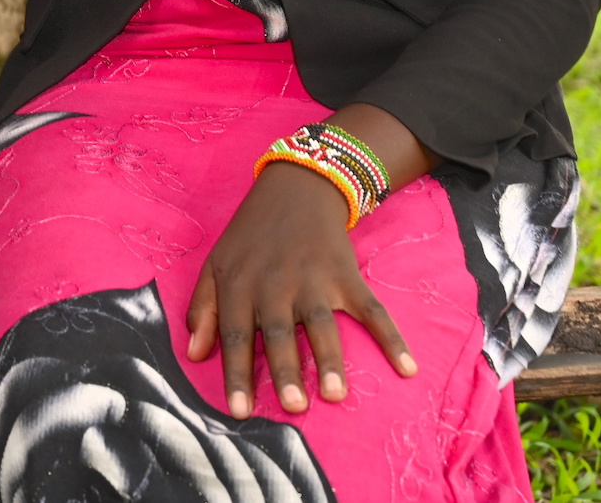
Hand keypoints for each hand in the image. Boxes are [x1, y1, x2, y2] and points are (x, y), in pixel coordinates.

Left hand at [185, 163, 416, 419]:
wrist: (295, 188)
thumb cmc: (250, 236)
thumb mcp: (216, 264)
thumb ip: (203, 308)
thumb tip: (194, 355)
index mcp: (241, 285)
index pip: (236, 335)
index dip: (237, 373)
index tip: (240, 412)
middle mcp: (276, 285)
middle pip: (280, 333)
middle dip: (285, 370)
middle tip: (292, 407)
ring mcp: (314, 280)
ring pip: (322, 324)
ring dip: (329, 359)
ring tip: (334, 394)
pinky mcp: (347, 276)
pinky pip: (372, 310)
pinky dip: (391, 338)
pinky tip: (406, 368)